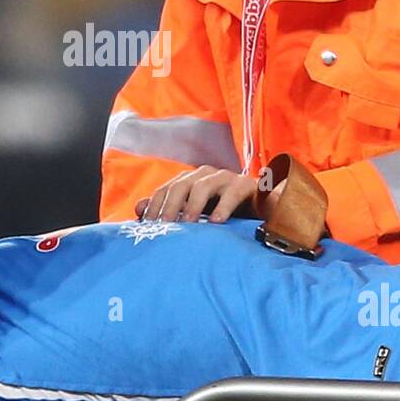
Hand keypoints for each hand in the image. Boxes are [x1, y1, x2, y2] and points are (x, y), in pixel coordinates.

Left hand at [135, 166, 265, 223]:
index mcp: (190, 179)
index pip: (166, 189)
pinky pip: (231, 194)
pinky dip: (223, 208)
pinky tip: (217, 222)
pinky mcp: (244, 185)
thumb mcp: (194, 212)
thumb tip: (139, 208)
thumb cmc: (222, 210)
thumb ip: (168, 209)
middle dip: (171, 206)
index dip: (155, 205)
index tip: (147, 224)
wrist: (261, 206)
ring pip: (203, 186)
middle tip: (165, 225)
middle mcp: (204, 174)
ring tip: (188, 223)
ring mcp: (225, 177)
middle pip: (182, 185)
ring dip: (193, 205)